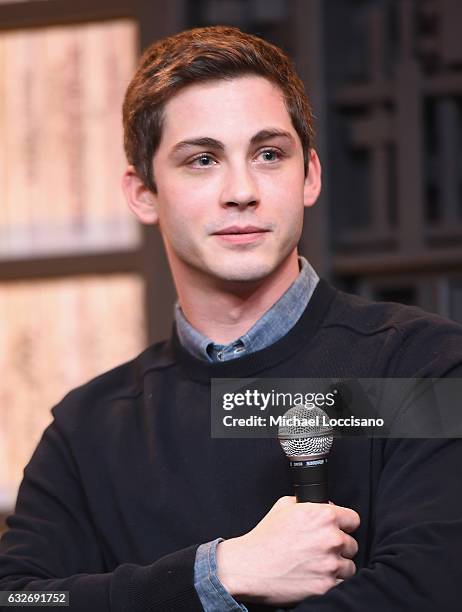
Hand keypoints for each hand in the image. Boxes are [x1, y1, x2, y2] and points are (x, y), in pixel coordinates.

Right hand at [216, 496, 359, 605]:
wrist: (251, 566)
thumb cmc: (265, 537)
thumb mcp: (284, 506)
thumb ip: (307, 503)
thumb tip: (323, 505)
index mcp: (323, 516)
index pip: (353, 519)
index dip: (345, 524)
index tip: (340, 529)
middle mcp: (330, 538)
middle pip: (352, 544)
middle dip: (339, 546)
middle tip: (322, 549)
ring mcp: (330, 564)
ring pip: (349, 566)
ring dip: (337, 566)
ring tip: (319, 564)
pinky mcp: (326, 586)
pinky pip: (341, 584)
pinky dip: (331, 582)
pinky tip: (317, 576)